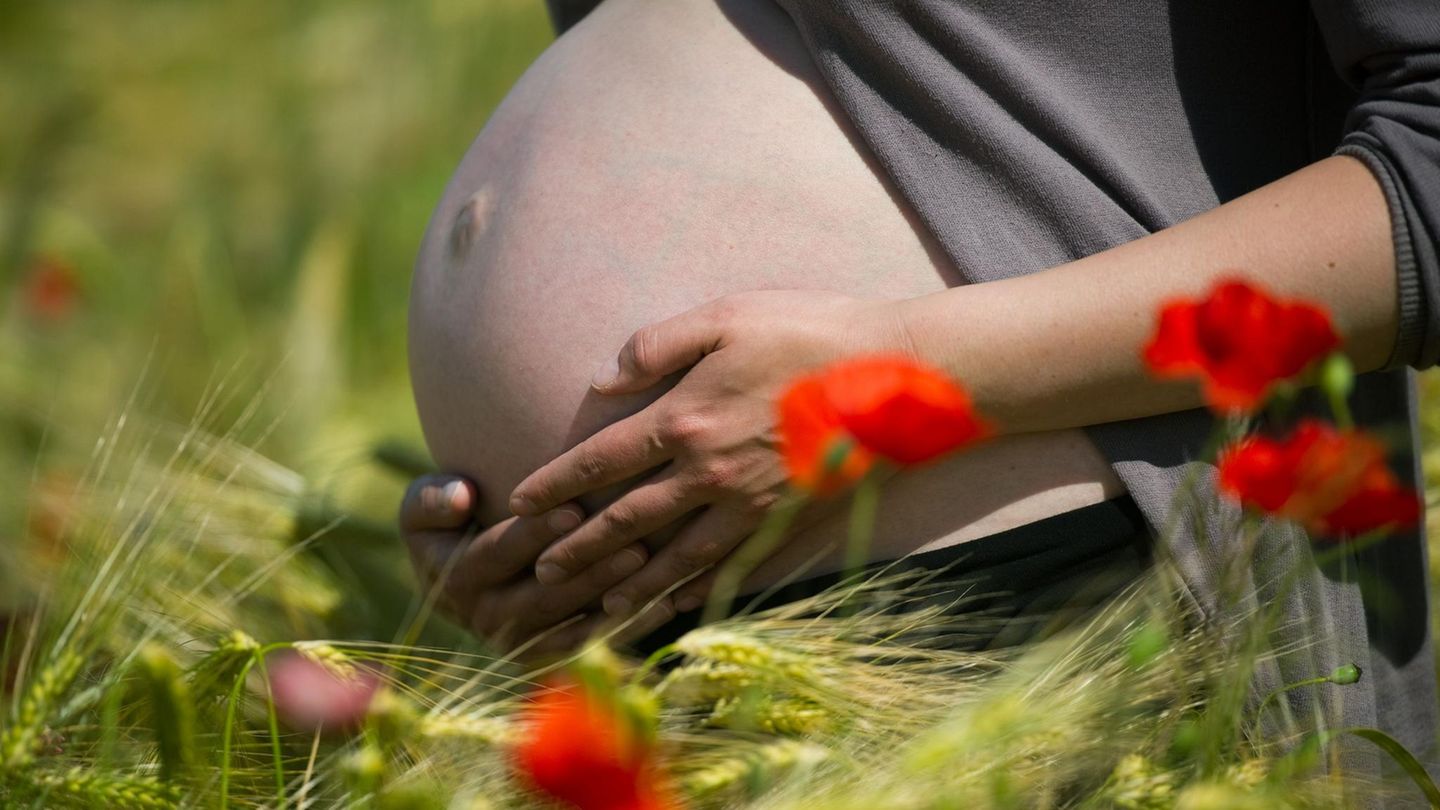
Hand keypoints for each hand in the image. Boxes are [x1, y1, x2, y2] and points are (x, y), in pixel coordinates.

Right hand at [399, 474, 676, 656]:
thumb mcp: (425, 507)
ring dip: (613, 597)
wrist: (467, 570)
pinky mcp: (550, 659)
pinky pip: (594, 645)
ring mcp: (521, 644)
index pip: (498, 553)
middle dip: (588, 569)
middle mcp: (486, 620)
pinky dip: (629, 626)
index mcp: (453, 581)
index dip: (534, 532)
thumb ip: (432, 498)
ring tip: (650, 564)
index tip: (574, 508)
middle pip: (543, 594)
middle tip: (632, 542)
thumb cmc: (450, 521)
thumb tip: (460, 497)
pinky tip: (665, 601)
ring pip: (573, 623)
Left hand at [507, 290, 912, 615]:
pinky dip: (698, 592)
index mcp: (684, 418)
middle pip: (626, 522)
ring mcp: (748, 506)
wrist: (897, 378)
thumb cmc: (811, 333)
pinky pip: (731, 569)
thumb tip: (602, 379)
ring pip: (673, 559)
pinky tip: (678, 606)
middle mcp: (706, 473)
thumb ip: (657, 344)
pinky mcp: (785, 524)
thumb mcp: (727, 315)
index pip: (600, 462)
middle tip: (542, 571)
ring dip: (630, 585)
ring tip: (598, 606)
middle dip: (579, 549)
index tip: (521, 503)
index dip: (556, 485)